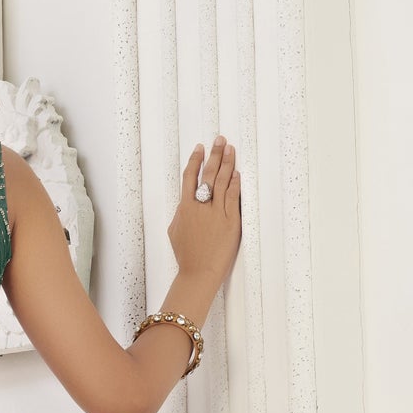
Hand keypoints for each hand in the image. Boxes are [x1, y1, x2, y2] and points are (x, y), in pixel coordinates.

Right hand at [168, 135, 241, 288]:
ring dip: (227, 163)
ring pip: (222, 182)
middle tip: (219, 139)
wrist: (199, 273)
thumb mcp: (174, 232)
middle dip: (214, 154)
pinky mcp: (230, 221)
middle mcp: (200, 207)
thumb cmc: (187, 256)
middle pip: (208, 174)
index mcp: (184, 208)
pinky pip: (233, 197)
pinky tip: (237, 172)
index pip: (189, 178)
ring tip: (231, 149)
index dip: (194, 161)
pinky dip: (235, 183)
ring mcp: (216, 213)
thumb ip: (180, 213)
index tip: (199, 148)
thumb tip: (185, 202)